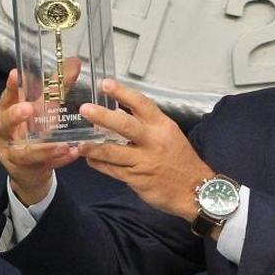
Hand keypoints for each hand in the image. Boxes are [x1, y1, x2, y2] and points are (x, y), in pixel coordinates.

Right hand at [0, 69, 79, 204]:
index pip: (6, 97)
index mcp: (5, 111)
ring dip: (43, 148)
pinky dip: (58, 160)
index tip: (16, 74)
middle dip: (15, 115)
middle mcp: (3, 131)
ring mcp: (11, 152)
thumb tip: (75, 60)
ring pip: (22, 151)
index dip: (10, 87)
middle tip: (29, 108)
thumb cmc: (34, 128)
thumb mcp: (45, 106)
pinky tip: (73, 153)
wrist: (30, 166)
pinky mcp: (23, 169)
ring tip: (62, 144)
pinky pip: (42, 165)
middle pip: (3, 123)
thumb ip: (58, 86)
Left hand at [78, 79, 212, 220]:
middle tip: (84, 109)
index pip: (142, 104)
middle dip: (102, 117)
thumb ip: (147, 126)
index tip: (106, 84)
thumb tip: (119, 113)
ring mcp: (144, 161)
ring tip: (78, 143)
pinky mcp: (136, 179)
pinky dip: (98, 164)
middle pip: (125, 125)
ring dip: (92, 147)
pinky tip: (90, 159)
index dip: (123, 93)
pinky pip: (112, 170)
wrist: (195, 190)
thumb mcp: (170, 136)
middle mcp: (153, 141)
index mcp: (162, 126)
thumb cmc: (181, 160)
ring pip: (112, 152)